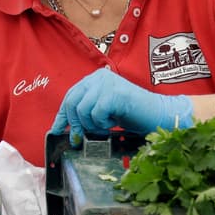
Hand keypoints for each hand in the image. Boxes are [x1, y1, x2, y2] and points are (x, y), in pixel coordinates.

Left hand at [51, 67, 193, 144]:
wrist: (158, 115)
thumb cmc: (132, 115)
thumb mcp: (104, 112)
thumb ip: (86, 114)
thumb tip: (66, 129)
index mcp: (94, 79)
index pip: (70, 96)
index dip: (62, 116)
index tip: (56, 131)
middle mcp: (98, 77)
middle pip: (72, 103)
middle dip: (76, 124)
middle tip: (82, 137)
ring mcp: (106, 83)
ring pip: (83, 110)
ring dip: (92, 125)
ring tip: (106, 127)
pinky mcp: (113, 92)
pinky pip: (96, 113)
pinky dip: (102, 124)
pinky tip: (113, 123)